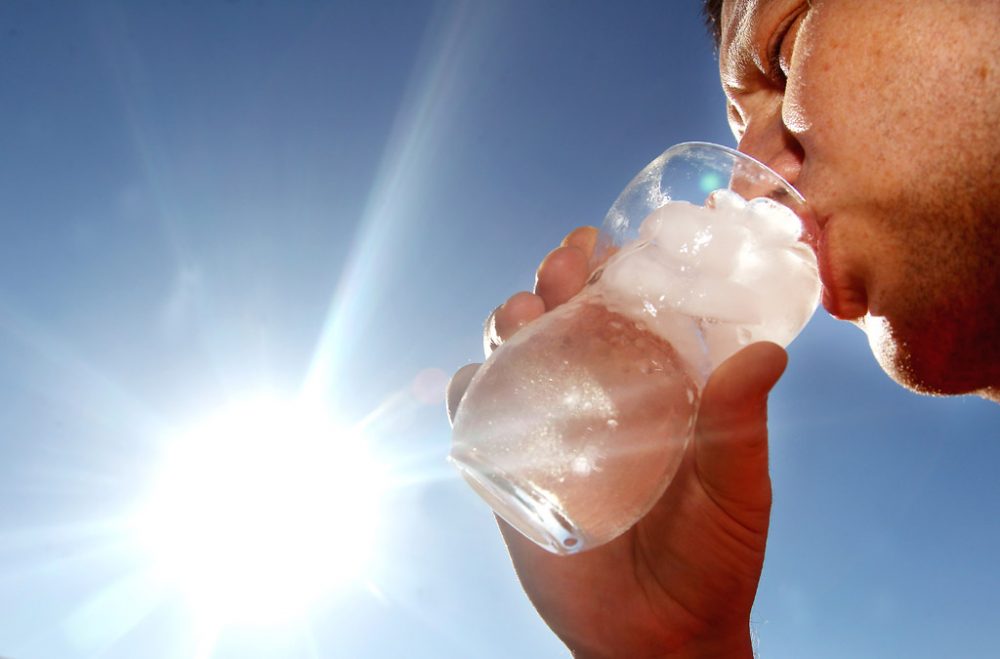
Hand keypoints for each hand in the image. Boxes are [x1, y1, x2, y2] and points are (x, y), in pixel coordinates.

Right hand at [448, 227, 784, 657]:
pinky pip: (477, 413)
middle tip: (564, 267)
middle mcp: (599, 396)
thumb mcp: (736, 489)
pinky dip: (471, 384)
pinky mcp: (511, 467)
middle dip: (555, 278)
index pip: (628, 309)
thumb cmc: (712, 561)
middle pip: (563, 316)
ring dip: (510, 318)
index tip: (611, 243)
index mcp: (655, 387)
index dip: (612, 269)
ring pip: (515, 351)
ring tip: (525, 312)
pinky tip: (484, 375)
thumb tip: (767, 352)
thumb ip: (741, 424)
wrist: (656, 640)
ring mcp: (551, 429)